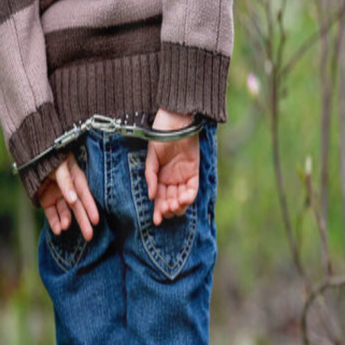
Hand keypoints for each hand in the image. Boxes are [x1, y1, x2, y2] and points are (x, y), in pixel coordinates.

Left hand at [36, 150, 99, 240]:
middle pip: (77, 208)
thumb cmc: (51, 158)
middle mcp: (69, 190)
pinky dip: (54, 222)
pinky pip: (51, 213)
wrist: (32, 154)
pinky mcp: (46, 201)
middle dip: (83, 222)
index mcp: (77, 180)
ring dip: (65, 220)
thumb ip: (66, 183)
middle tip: (89, 236)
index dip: (91, 208)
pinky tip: (57, 230)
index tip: (96, 221)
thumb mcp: (60, 167)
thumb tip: (73, 200)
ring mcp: (58, 196)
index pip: (85, 196)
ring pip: (64, 212)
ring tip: (65, 227)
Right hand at [145, 108, 199, 225]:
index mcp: (159, 178)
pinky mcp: (194, 172)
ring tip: (173, 206)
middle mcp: (171, 180)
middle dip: (168, 209)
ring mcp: (183, 177)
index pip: (159, 199)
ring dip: (178, 206)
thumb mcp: (151, 157)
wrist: (175, 123)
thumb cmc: (160, 137)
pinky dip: (189, 197)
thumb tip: (150, 196)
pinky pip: (192, 189)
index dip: (158, 210)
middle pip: (171, 201)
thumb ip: (150, 176)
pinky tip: (183, 199)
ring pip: (182, 198)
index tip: (156, 221)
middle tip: (165, 210)